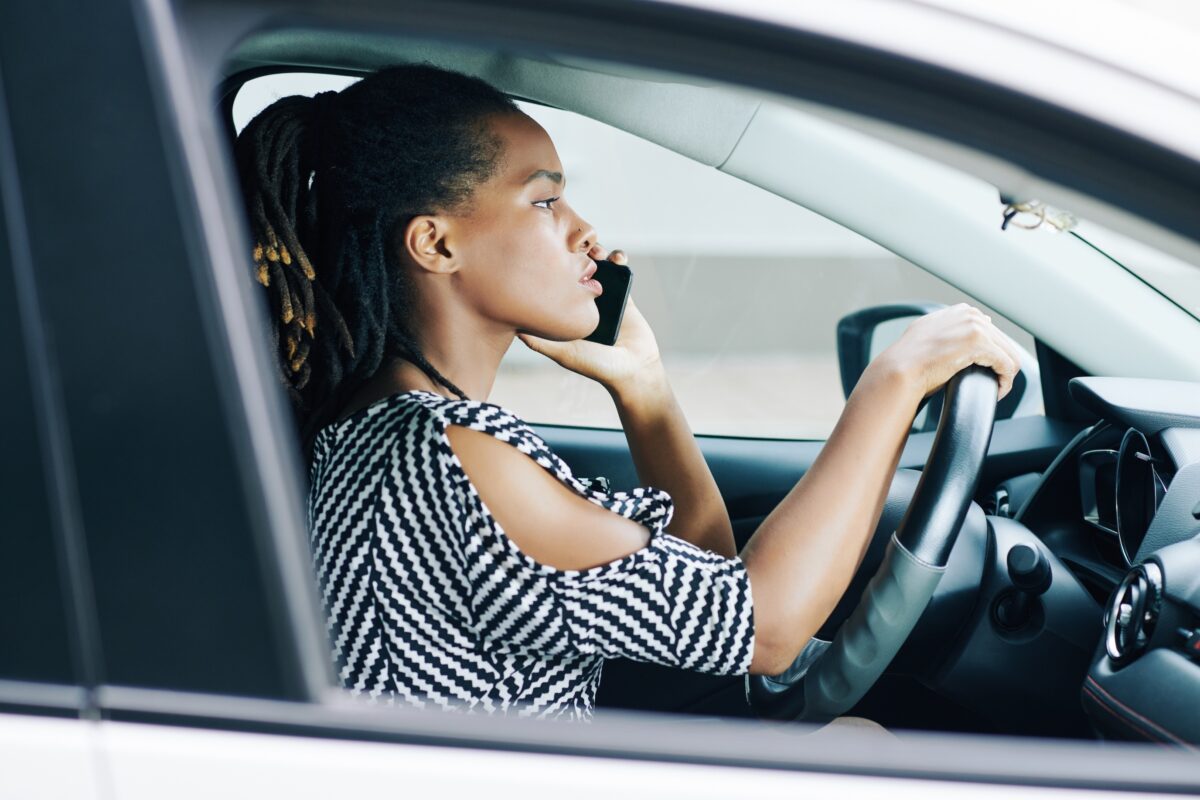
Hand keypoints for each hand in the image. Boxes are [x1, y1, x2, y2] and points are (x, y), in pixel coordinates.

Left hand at [517, 245, 663, 392]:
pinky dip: (618, 258)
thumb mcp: (565, 354)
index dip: (549, 266)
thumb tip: (514, 328)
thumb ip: (542, 343)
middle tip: (574, 247)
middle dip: (573, 253)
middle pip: (573, 269)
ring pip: (595, 265)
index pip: (552, 284)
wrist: (634, 369)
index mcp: (565, 313)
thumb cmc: (598, 366)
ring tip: (597, 250)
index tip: (547, 254)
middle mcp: (581, 303)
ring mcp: (602, 296)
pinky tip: (616, 258)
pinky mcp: (622, 294)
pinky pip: (619, 270)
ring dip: (596, 251)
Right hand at [872, 303, 1022, 401]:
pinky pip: (1007, 365)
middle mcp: (970, 314)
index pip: (991, 332)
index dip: (992, 355)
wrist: (900, 369)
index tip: (985, 372)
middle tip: (992, 385)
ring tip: (996, 389)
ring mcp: (975, 326)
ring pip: (1009, 354)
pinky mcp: (980, 343)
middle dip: (1000, 366)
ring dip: (1005, 375)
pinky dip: (1005, 381)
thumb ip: (949, 329)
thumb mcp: (929, 334)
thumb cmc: (910, 360)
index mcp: (961, 312)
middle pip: (1003, 343)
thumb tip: (966, 330)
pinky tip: (997, 392)